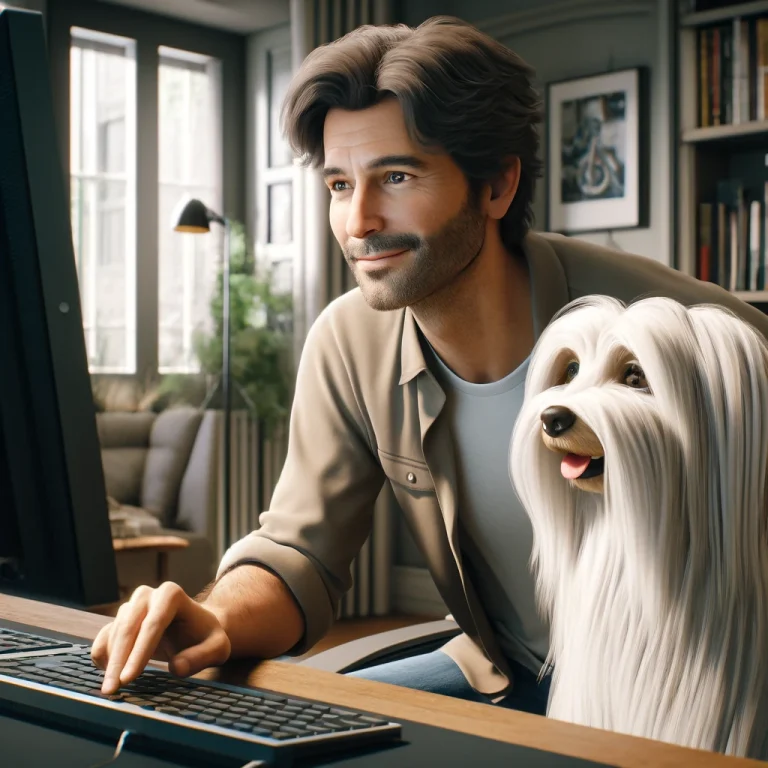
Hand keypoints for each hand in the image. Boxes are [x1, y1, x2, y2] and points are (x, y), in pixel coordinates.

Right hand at [91, 582, 230, 694]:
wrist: (195, 628)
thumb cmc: (206, 638)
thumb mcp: (217, 647)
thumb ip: (202, 656)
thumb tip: (176, 668)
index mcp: (171, 594)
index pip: (152, 625)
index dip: (139, 653)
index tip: (129, 678)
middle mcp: (147, 595)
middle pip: (128, 629)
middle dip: (118, 661)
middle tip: (112, 690)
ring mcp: (131, 606)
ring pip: (114, 634)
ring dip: (110, 662)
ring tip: (111, 690)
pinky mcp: (119, 620)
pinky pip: (104, 638)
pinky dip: (103, 656)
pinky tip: (109, 674)